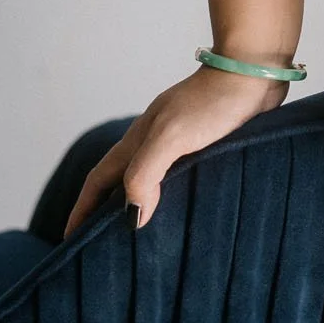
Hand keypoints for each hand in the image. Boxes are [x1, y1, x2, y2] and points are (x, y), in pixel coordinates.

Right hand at [61, 63, 287, 237]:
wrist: (253, 73)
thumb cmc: (211, 102)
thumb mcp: (170, 138)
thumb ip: (145, 173)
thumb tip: (133, 216)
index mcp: (139, 141)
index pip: (99, 181)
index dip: (83, 209)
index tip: (70, 240)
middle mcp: (155, 143)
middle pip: (121, 182)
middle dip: (108, 212)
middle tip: (104, 249)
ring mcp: (182, 143)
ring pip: (153, 181)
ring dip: (144, 206)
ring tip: (146, 241)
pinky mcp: (208, 146)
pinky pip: (183, 179)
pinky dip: (175, 198)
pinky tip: (188, 213)